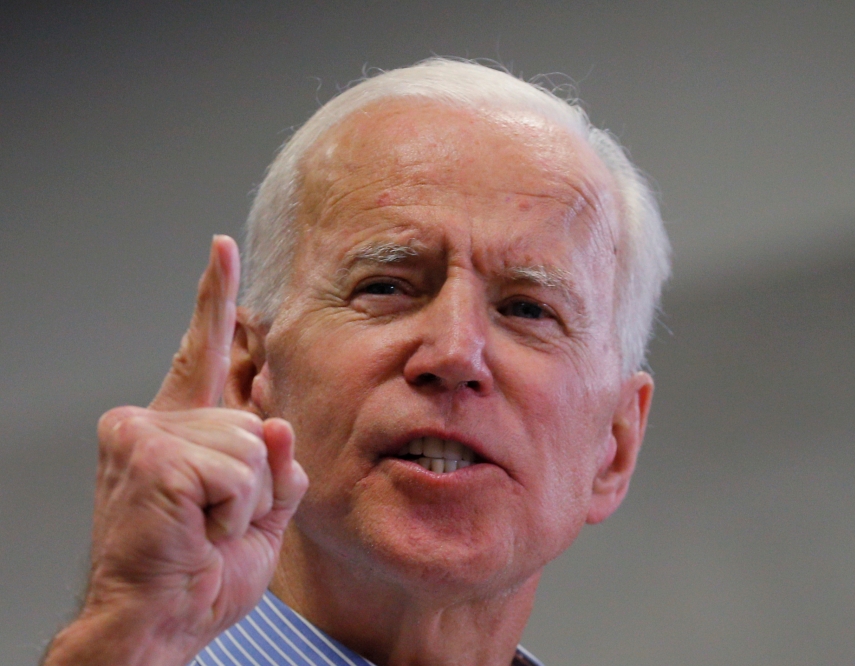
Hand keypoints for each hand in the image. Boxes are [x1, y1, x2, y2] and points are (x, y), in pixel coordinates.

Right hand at [44, 236, 308, 665]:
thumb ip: (278, 463)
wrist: (161, 624)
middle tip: (214, 523)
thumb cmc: (203, 573)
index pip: (205, 351)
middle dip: (257, 482)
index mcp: (181, 429)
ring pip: (254, 444)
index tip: (223, 249)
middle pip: (258, 419)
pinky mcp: (151, 453)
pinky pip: (241, 469)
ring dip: (246, 501)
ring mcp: (147, 433)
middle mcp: (154, 419)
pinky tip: (198, 530)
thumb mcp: (260, 512)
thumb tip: (278, 420)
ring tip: (204, 528)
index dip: (216, 298)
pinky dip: (235, 512)